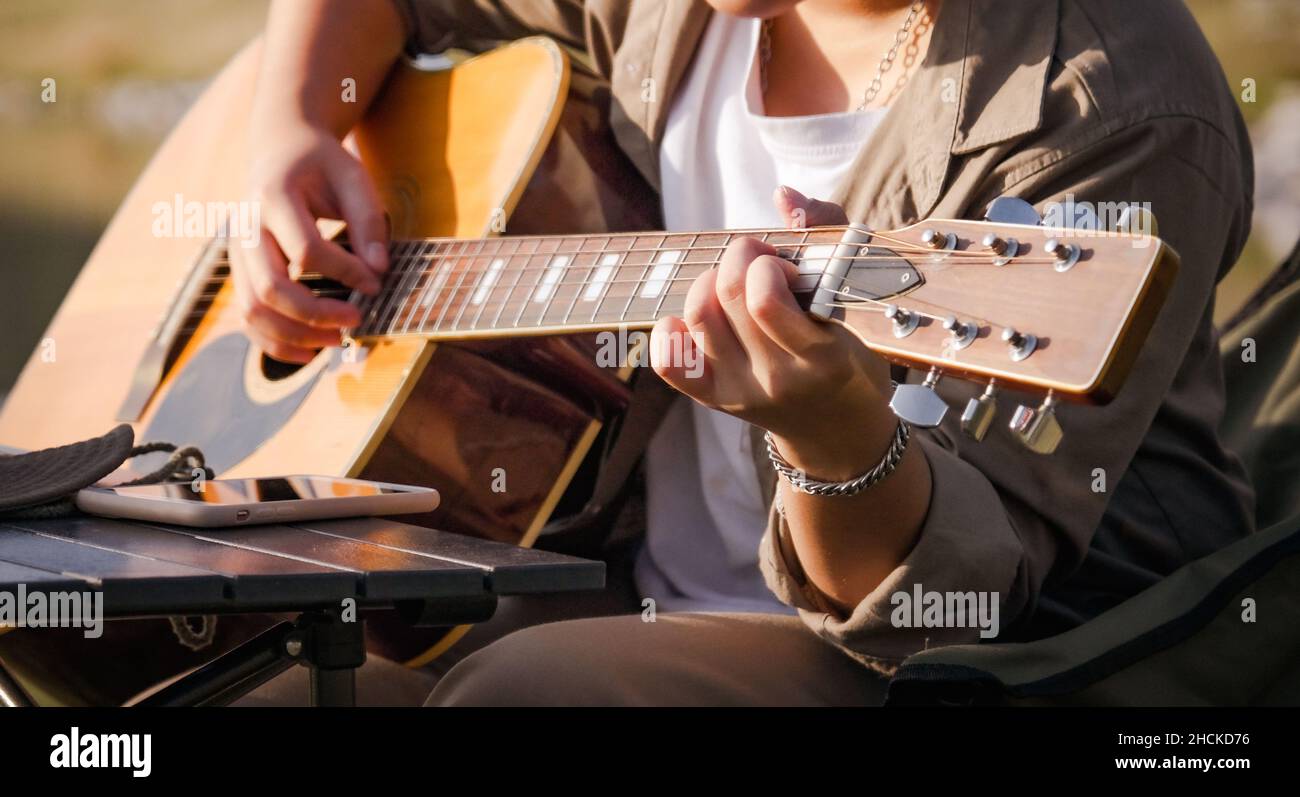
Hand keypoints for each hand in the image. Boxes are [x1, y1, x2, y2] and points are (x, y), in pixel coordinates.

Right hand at [230, 124, 388, 363]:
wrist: (281, 149)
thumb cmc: (323, 164)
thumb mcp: (354, 178)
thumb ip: (368, 222)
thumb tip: (379, 271)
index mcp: (272, 196)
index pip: (306, 250)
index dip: (345, 272)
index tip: (376, 283)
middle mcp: (245, 227)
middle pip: (270, 287)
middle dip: (316, 313)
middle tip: (357, 319)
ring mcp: (237, 253)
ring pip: (253, 309)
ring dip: (295, 335)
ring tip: (337, 341)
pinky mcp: (239, 271)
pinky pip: (248, 318)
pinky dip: (274, 342)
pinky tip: (309, 354)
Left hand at [650, 186, 894, 479]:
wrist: (838, 428)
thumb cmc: (849, 345)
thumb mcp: (857, 294)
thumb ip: (829, 231)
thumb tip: (782, 195)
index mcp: (821, 354)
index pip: (764, 301)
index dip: (766, 266)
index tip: (785, 264)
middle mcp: (777, 378)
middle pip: (728, 297)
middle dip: (739, 257)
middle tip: (757, 259)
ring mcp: (741, 391)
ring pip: (699, 317)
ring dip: (709, 282)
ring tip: (731, 282)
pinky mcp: (715, 399)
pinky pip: (671, 363)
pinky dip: (668, 330)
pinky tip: (690, 317)